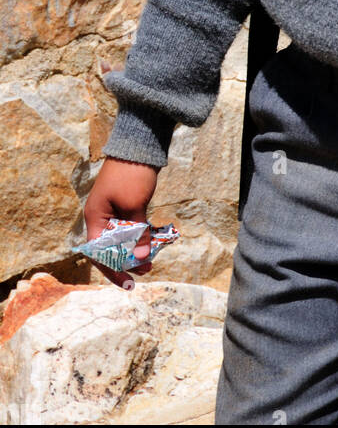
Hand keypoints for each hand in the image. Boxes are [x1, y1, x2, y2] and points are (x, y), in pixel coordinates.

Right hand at [83, 157, 159, 289]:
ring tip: (151, 261)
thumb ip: (138, 233)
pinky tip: (152, 244)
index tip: (128, 282)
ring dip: (135, 250)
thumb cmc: (132, 174)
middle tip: (146, 271)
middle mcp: (100, 216)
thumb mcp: (135, 205)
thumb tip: (142, 259)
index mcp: (95, 217)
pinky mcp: (125, 205)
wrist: (140, 145)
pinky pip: (129, 228)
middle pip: (109, 248)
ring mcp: (112, 210)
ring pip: (121, 239)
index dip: (112, 269)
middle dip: (126, 262)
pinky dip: (139, 237)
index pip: (98, 253)